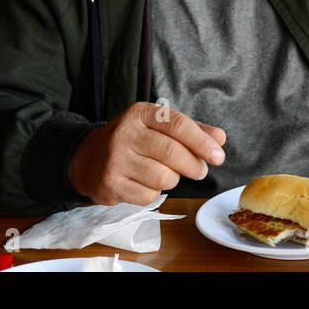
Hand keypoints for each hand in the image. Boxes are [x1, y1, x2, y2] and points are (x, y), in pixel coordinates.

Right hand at [67, 102, 226, 205]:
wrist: (88, 158)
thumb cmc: (134, 140)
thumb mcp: (159, 127)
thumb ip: (192, 131)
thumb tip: (220, 139)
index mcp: (141, 113)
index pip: (178, 125)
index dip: (202, 142)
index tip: (218, 156)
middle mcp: (125, 133)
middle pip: (172, 153)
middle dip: (194, 165)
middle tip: (200, 170)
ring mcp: (115, 159)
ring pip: (163, 177)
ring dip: (173, 180)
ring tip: (168, 174)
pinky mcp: (110, 184)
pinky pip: (149, 196)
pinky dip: (155, 193)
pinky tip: (146, 184)